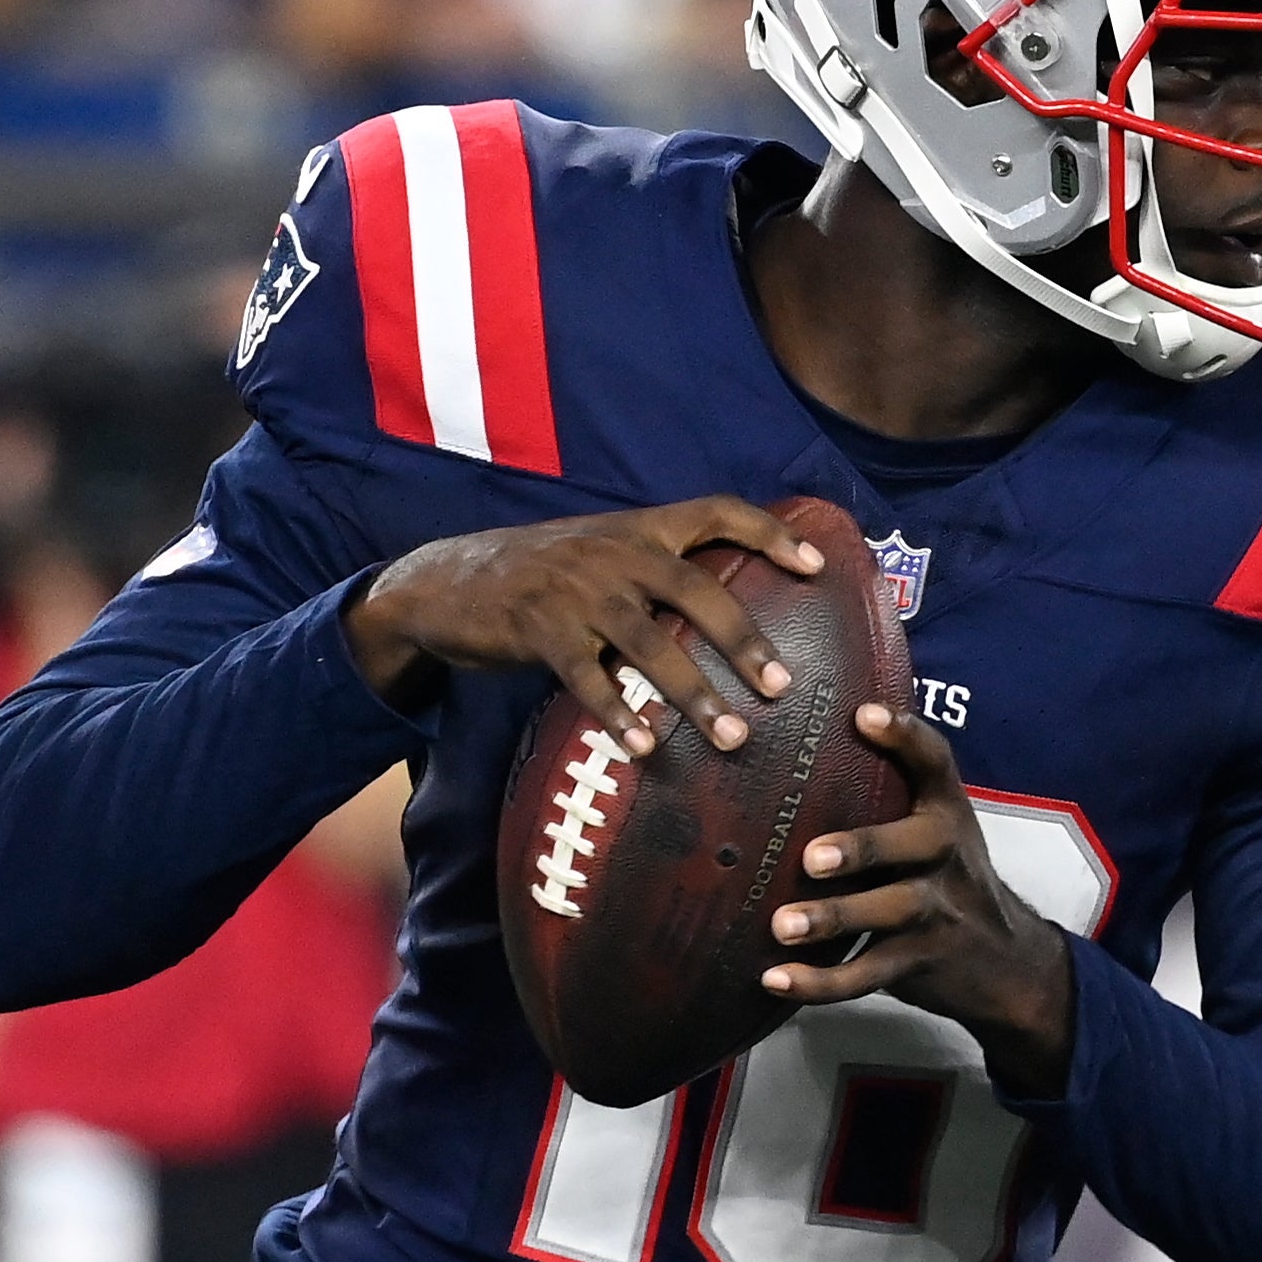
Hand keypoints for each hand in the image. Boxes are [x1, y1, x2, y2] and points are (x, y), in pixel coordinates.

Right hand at [345, 497, 822, 753]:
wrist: (443, 581)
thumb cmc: (539, 576)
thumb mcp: (599, 552)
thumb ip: (654, 571)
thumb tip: (727, 618)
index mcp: (637, 528)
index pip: (717, 512)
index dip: (771, 532)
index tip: (819, 565)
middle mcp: (613, 551)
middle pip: (695, 588)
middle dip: (743, 639)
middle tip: (782, 685)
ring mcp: (575, 590)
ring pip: (648, 642)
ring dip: (694, 693)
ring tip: (733, 737)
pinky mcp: (537, 629)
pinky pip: (586, 678)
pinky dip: (618, 714)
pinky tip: (644, 749)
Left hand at [761, 704, 1077, 1093]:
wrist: (1007, 962)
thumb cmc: (949, 879)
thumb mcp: (937, 829)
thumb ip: (894, 792)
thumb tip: (809, 736)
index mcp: (947, 812)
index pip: (936, 763)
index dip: (905, 736)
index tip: (864, 715)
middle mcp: (947, 856)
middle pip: (910, 846)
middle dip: (862, 849)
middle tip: (811, 858)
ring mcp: (937, 913)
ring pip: (886, 914)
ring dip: (832, 920)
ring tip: (781, 926)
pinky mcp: (918, 963)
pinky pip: (866, 975)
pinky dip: (819, 983)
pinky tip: (775, 979)